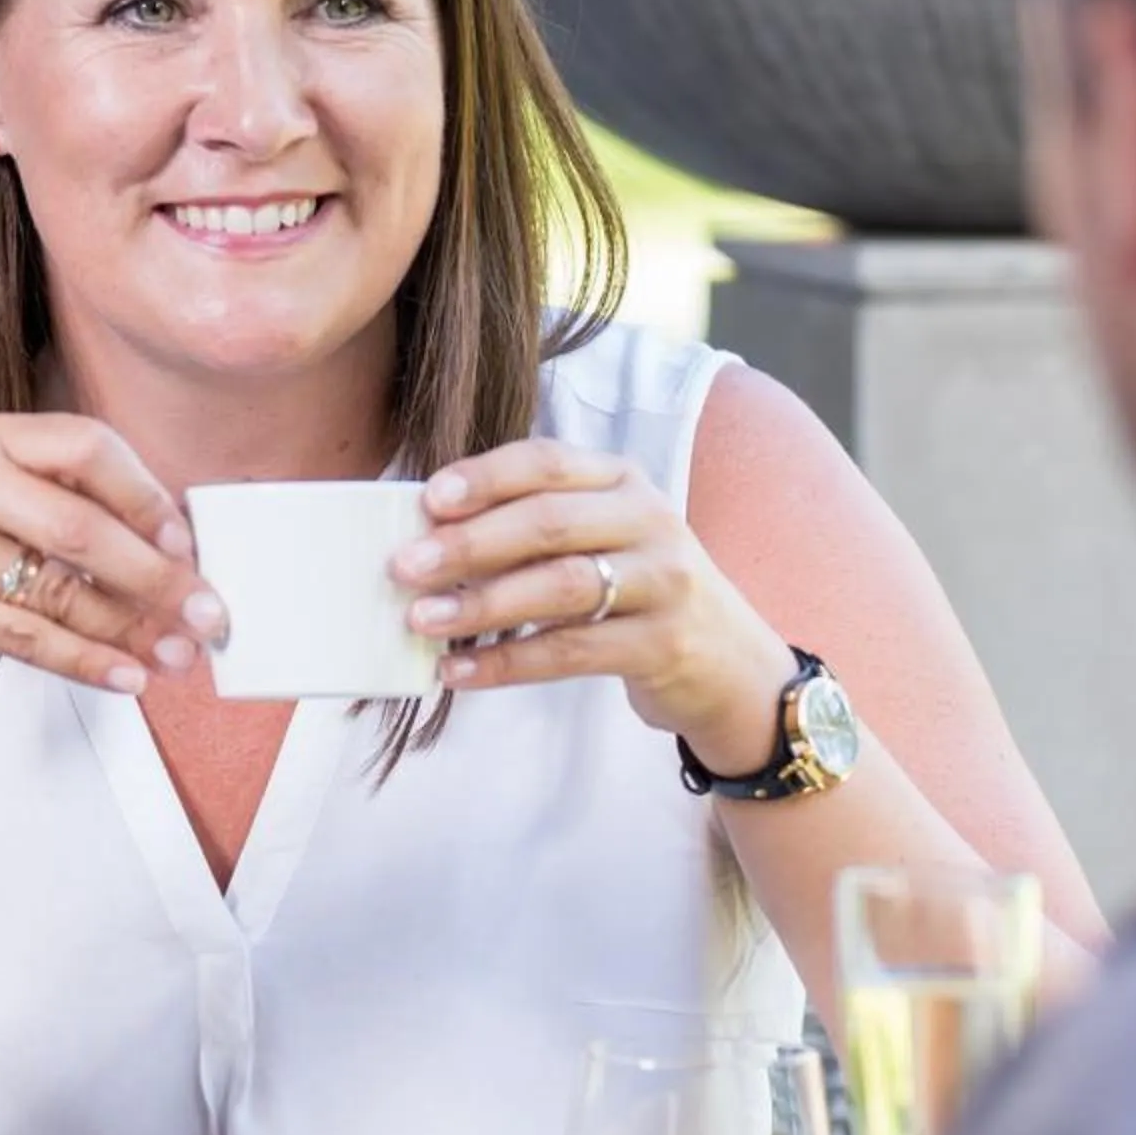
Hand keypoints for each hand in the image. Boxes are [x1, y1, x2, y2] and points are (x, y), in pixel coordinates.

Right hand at [0, 412, 211, 693]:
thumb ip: (54, 494)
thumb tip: (167, 545)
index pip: (86, 447)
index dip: (145, 495)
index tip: (186, 541)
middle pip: (80, 530)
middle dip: (156, 578)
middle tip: (208, 613)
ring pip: (57, 594)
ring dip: (130, 631)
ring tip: (179, 655)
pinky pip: (25, 639)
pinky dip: (84, 660)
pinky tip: (126, 675)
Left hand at [392, 440, 804, 776]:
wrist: (731, 663)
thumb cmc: (635, 591)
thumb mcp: (600, 538)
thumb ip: (533, 525)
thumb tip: (427, 536)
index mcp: (622, 480)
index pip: (547, 461)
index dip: (485, 477)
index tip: (427, 500)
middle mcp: (649, 519)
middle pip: (548, 521)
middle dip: (468, 543)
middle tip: (404, 567)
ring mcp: (664, 581)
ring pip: (561, 586)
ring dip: (482, 604)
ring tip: (422, 621)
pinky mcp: (664, 644)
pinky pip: (572, 652)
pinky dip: (507, 663)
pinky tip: (458, 672)